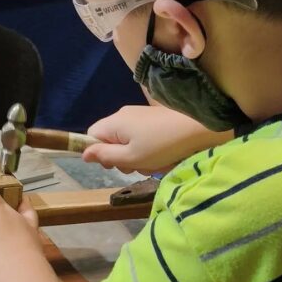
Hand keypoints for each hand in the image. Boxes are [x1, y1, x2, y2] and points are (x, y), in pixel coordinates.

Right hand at [83, 105, 233, 173]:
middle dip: (120, 157)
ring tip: (152, 163)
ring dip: (136, 157)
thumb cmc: (162, 146)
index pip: (90, 136)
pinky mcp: (152, 120)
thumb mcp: (131, 157)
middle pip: (109, 140)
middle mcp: (123, 116)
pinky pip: (140, 138)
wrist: (198, 129)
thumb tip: (84, 153)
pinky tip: (161, 157)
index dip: (97, 152)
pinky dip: (147, 150)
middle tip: (135, 166)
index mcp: (114, 123)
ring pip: (126, 142)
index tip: (113, 164)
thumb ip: (105, 156)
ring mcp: (139, 116)